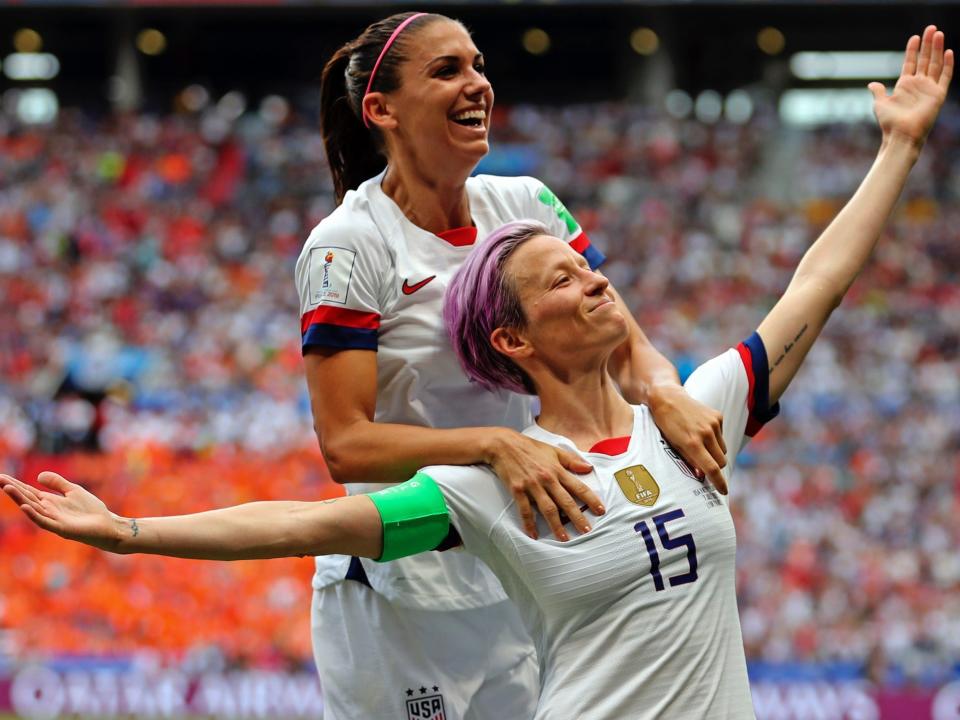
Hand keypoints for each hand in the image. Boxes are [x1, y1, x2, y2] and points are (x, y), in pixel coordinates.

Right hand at [0, 472, 122, 551]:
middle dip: (13, 489)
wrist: (107, 525)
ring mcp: (54, 520)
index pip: (29, 492)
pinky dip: (34, 515)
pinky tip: (25, 507)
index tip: (2, 476)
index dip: (16, 484)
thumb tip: (38, 476)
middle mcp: (48, 511)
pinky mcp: (62, 529)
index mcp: (50, 502)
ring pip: (33, 509)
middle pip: (27, 499)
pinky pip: (45, 522)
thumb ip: (57, 483)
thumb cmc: (91, 510)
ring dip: (20, 499)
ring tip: (8, 488)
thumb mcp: (73, 491)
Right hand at [486, 429, 603, 540]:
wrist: (504, 445)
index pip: (579, 487)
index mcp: (557, 470)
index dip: (591, 499)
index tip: (600, 510)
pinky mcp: (518, 490)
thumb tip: (589, 468)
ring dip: (556, 525)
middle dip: (577, 517)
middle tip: (586, 531)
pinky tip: (534, 535)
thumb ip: (571, 460)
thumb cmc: (529, 447)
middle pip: (566, 502)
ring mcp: (532, 486)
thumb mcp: (553, 450)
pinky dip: (529, 524)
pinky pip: (525, 510)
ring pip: (547, 509)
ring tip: (564, 538)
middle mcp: (547, 479)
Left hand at [647, 384, 728, 493]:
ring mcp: (713, 423)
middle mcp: (705, 433)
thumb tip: (703, 476)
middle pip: (721, 461)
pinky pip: (722, 436)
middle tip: (705, 465)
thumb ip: (689, 460)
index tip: (724, 491)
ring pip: (723, 449)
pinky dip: (715, 439)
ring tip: (700, 445)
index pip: (712, 468)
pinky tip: (701, 432)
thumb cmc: (666, 425)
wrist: (668, 398)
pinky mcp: (718, 416)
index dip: (719, 482)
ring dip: (715, 452)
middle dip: (716, 466)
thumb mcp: (673, 445)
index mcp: (692, 443)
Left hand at [870, 26, 952, 148]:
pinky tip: (948, 52)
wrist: (900, 135)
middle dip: (928, 44)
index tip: (914, 37)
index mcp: (905, 85)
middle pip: (925, 59)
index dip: (913, 50)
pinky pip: (945, 77)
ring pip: (936, 64)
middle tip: (931, 28)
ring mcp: (929, 89)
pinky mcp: (938, 95)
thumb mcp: (880, 104)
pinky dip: (948, 64)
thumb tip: (872, 84)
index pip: (911, 63)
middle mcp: (919, 85)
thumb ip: (879, 92)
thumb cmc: (889, 122)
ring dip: (937, 49)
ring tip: (938, 34)